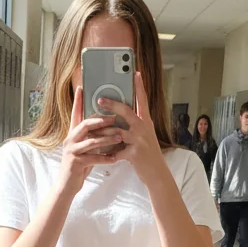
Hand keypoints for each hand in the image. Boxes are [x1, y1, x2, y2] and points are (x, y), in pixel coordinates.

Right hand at [58, 86, 124, 196]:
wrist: (67, 185)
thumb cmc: (79, 165)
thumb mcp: (84, 148)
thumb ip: (91, 137)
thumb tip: (104, 126)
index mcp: (73, 134)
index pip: (75, 114)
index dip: (78, 101)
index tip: (81, 87)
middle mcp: (70, 140)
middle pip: (85, 124)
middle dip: (101, 120)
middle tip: (115, 118)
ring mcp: (71, 151)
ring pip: (91, 141)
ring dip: (107, 139)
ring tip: (120, 137)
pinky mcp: (75, 163)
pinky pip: (92, 158)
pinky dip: (105, 158)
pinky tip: (115, 159)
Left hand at [98, 72, 166, 188]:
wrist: (157, 173)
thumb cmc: (146, 153)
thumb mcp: (143, 135)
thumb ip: (132, 125)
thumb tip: (117, 115)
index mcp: (146, 121)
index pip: (143, 100)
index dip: (139, 86)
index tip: (135, 73)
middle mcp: (144, 128)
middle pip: (126, 111)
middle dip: (112, 105)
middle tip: (100, 99)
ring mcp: (139, 140)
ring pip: (116, 131)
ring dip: (103, 132)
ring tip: (91, 130)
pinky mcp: (134, 153)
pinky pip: (116, 151)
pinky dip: (107, 153)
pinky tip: (100, 154)